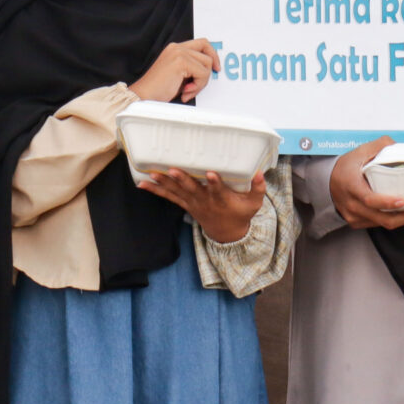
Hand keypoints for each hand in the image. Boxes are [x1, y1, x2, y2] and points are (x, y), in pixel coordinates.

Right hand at [131, 38, 220, 103]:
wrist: (144, 96)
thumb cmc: (159, 89)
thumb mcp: (179, 75)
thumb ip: (192, 68)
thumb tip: (210, 70)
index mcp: (175, 48)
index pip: (202, 43)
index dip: (212, 54)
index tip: (215, 68)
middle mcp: (177, 47)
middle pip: (207, 52)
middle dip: (207, 72)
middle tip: (201, 84)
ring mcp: (179, 53)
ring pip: (207, 64)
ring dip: (201, 82)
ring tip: (188, 91)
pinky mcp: (180, 62)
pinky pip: (203, 73)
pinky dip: (198, 86)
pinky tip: (185, 92)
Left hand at [138, 167, 264, 244]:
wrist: (226, 233)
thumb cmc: (241, 213)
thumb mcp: (254, 204)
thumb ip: (258, 188)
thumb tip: (261, 172)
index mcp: (222, 199)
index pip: (218, 190)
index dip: (214, 183)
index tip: (210, 174)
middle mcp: (205, 201)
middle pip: (193, 190)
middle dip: (183, 180)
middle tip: (173, 170)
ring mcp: (193, 203)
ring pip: (177, 192)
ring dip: (165, 183)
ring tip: (152, 174)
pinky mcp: (185, 204)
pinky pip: (169, 197)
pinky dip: (156, 190)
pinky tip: (142, 184)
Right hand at [330, 136, 403, 230]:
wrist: (327, 181)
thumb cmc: (346, 167)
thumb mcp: (360, 152)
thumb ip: (380, 146)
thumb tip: (400, 147)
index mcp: (351, 186)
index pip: (368, 199)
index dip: (386, 202)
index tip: (403, 201)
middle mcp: (351, 204)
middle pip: (380, 217)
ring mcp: (353, 216)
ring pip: (381, 223)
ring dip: (402, 220)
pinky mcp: (357, 222)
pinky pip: (378, 224)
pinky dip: (393, 220)